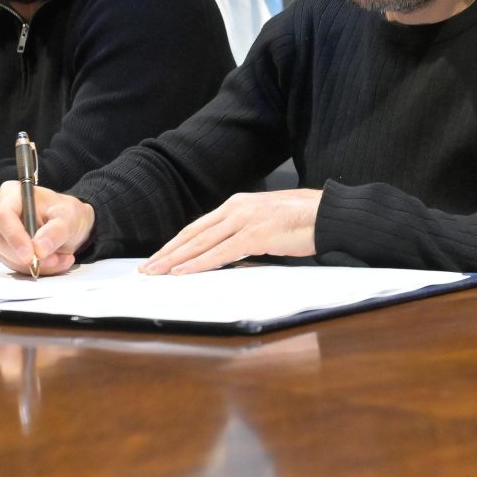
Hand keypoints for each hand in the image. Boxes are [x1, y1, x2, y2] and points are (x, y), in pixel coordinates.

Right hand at [0, 182, 94, 275]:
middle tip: (55, 260)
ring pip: (7, 255)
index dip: (15, 237)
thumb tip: (39, 249)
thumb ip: (55, 231)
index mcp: (12, 193)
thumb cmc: (65, 213)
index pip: (3, 216)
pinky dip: (34, 268)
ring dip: (35, 264)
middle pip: (1, 239)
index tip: (30, 256)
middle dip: (27, 256)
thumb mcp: (68, 218)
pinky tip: (54, 261)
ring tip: (61, 259)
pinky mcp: (2, 248)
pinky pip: (13, 264)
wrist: (68, 224)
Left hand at [141, 189, 320, 275]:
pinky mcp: (255, 235)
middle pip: (193, 233)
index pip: (198, 226)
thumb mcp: (267, 221)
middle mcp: (236, 208)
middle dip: (167, 252)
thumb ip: (245, 232)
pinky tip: (182, 272)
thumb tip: (231, 251)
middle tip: (146, 268)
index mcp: (238, 204)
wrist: (329, 214)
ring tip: (155, 272)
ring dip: (175, 259)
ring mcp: (244, 220)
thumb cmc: (303, 220)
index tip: (160, 256)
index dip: (176, 242)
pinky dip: (198, 263)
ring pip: (200, 243)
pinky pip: (220, 253)